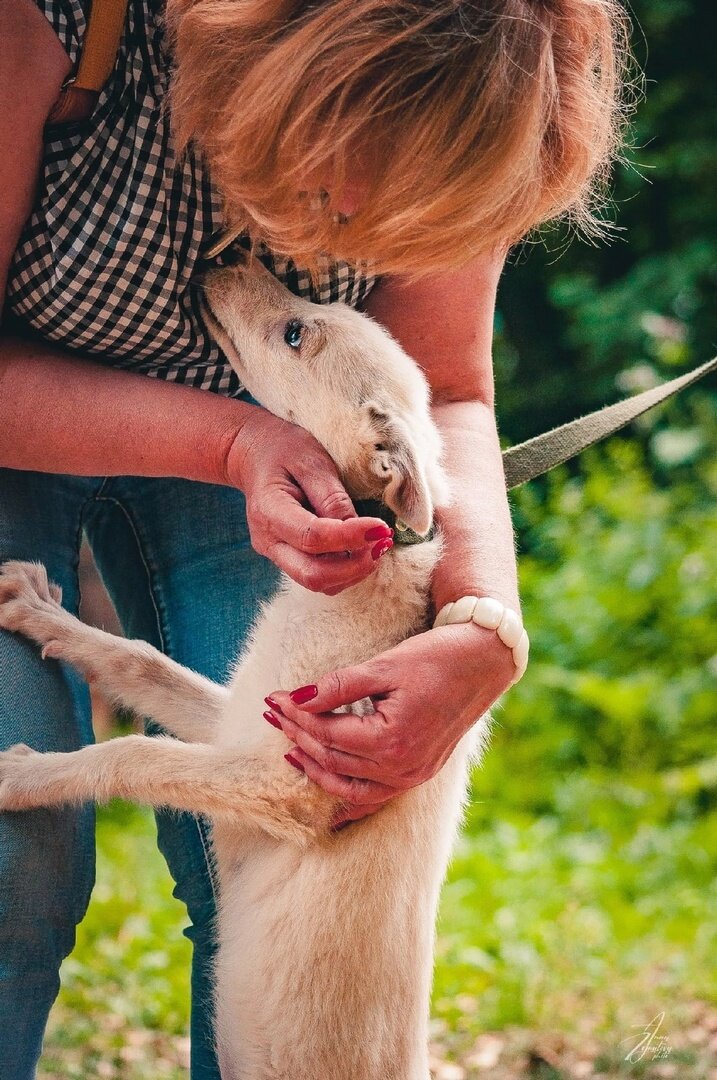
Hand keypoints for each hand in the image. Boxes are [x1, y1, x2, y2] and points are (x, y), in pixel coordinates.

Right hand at [225, 405, 392, 592]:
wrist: (255, 458)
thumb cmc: (284, 452)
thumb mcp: (311, 462)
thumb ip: (333, 497)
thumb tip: (361, 530)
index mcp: (269, 511)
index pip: (312, 537)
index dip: (351, 537)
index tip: (381, 527)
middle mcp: (268, 541)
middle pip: (313, 575)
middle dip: (354, 566)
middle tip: (382, 543)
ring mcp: (276, 554)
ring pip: (318, 583)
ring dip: (353, 572)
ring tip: (376, 545)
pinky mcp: (287, 559)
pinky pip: (318, 577)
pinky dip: (345, 572)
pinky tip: (361, 550)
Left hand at [264, 622, 516, 827]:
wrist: (484, 662)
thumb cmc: (436, 657)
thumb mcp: (385, 665)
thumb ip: (338, 686)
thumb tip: (296, 698)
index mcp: (391, 738)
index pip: (327, 733)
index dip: (296, 716)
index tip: (275, 699)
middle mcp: (401, 767)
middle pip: (332, 760)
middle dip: (298, 736)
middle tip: (274, 714)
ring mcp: (411, 776)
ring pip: (348, 786)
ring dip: (315, 768)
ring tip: (289, 748)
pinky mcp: (418, 775)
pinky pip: (373, 798)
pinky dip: (346, 797)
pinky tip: (326, 793)